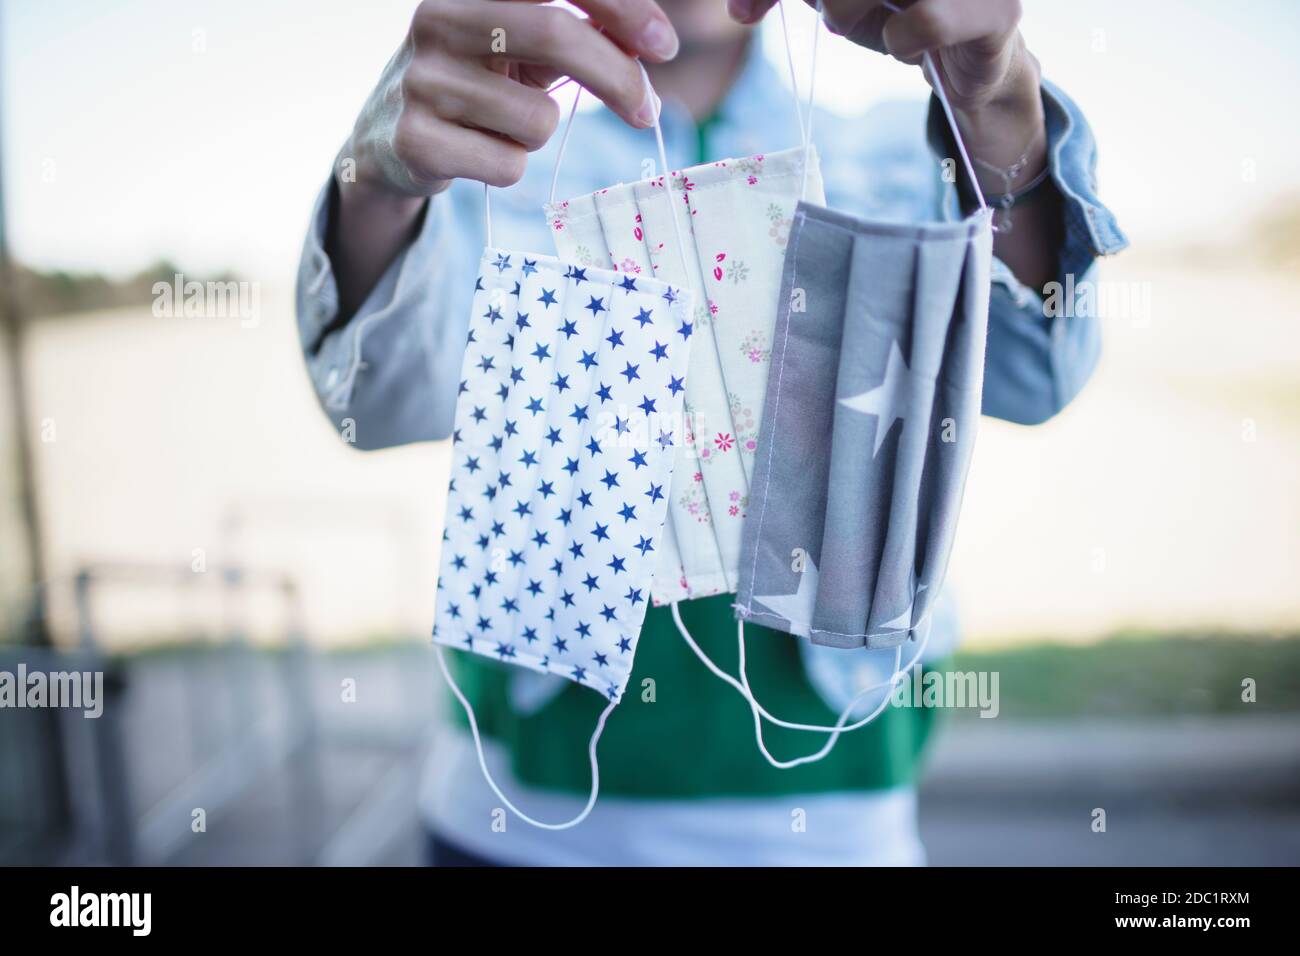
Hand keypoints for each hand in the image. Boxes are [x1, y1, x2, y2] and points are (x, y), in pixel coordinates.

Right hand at [352, 0, 679, 196]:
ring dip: (539, 134)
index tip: (664, 46)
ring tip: (504, 126)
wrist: (387, 139)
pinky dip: (509, 167)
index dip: (620, 8)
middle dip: (617, 77)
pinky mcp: (415, 141)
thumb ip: (581, 33)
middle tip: (647, 109)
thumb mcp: (521, 43)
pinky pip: (508, 165)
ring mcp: (421, 81)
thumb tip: (651, 46)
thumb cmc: (477, 80)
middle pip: (555, 37)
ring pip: (537, 120)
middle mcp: (437, 18)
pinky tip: (478, 153)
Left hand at [729, 0, 1028, 113]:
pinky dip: (901, 39)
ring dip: (844, 7)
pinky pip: (927, 20)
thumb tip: (737, 10)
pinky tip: (904, 46)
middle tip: (818, 14)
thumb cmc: (902, 18)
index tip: (744, 12)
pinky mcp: (996, 10)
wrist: (969, 65)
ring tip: (845, 25)